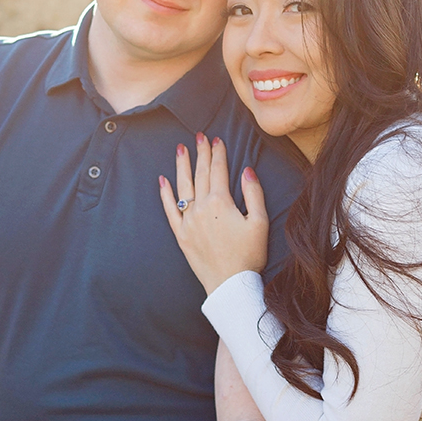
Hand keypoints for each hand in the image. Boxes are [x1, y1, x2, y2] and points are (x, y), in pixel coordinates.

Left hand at [159, 133, 268, 294]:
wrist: (230, 285)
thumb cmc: (249, 255)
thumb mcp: (259, 222)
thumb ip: (253, 193)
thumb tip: (246, 170)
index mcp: (221, 202)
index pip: (218, 170)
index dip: (218, 153)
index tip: (217, 139)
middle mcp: (201, 208)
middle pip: (200, 174)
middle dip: (201, 153)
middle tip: (199, 136)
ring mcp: (188, 221)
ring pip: (182, 187)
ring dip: (182, 166)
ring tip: (180, 149)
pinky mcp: (181, 235)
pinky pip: (169, 210)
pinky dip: (165, 194)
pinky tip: (162, 180)